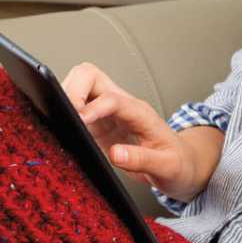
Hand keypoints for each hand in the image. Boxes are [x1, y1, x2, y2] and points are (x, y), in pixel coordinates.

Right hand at [61, 62, 198, 199]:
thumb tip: (116, 154)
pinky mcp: (96, 126)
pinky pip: (74, 110)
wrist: (181, 165)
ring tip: (60, 123)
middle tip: (65, 116)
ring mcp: (106, 114)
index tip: (79, 121)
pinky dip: (63, 115)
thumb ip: (143, 160)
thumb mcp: (167, 166)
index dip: (93, 107)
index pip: (112, 99)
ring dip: (64, 99)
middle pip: (88, 76)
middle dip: (72, 89)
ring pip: (77, 88)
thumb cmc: (177, 162)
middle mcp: (121, 107)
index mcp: (139, 113)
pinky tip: (61, 131)